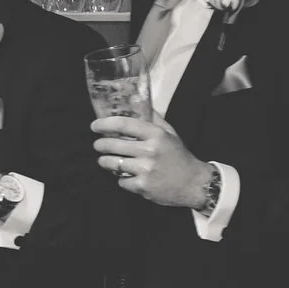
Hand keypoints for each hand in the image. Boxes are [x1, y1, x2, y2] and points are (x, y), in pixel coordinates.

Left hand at [93, 115, 210, 206]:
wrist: (194, 183)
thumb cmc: (178, 156)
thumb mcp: (170, 133)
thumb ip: (152, 118)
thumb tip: (135, 101)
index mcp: (156, 135)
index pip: (124, 124)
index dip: (105, 124)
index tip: (95, 126)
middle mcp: (150, 151)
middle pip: (112, 144)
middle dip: (100, 144)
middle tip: (98, 145)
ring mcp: (145, 169)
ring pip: (111, 163)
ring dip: (105, 161)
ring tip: (106, 160)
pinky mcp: (142, 186)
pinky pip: (120, 180)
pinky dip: (120, 178)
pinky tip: (126, 175)